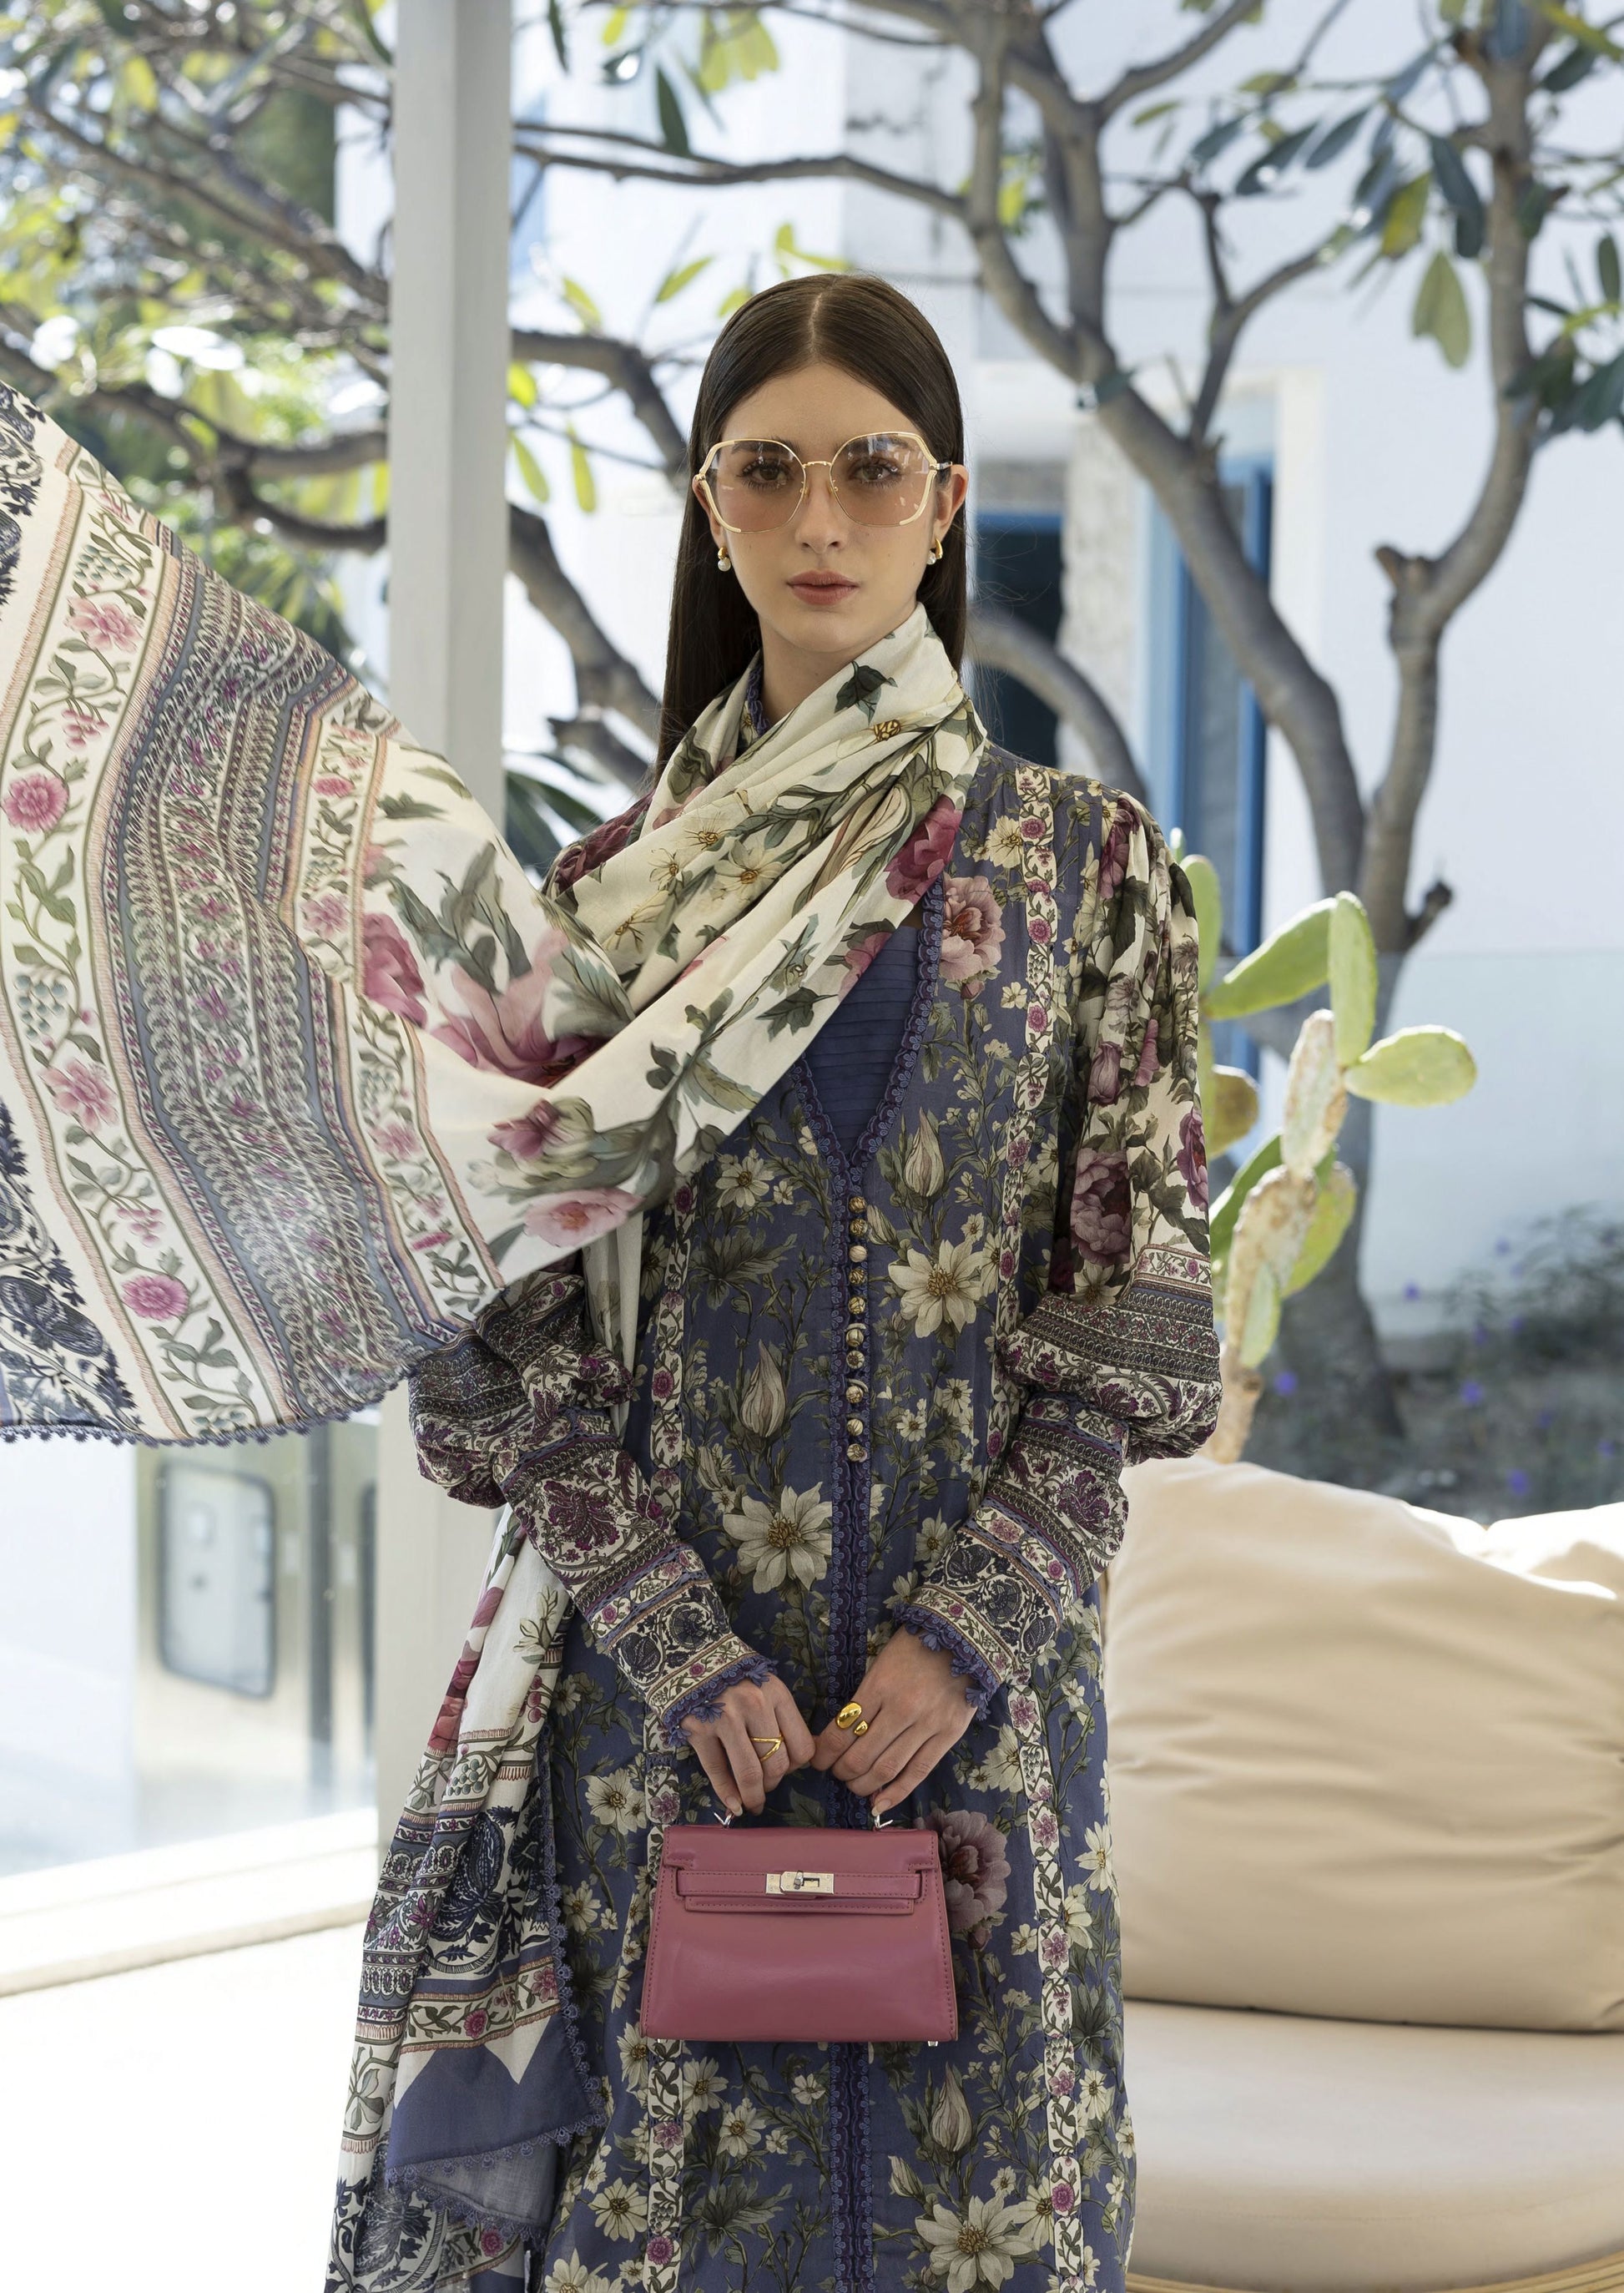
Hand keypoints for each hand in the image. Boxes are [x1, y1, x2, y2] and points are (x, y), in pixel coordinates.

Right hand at [682, 1672, 814, 1816]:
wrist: (688, 1657)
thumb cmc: (732, 1675)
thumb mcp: (764, 1685)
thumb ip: (777, 1717)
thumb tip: (790, 1764)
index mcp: (776, 1693)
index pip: (802, 1746)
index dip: (796, 1766)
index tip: (787, 1770)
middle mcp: (754, 1705)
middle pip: (777, 1763)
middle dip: (773, 1783)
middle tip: (766, 1786)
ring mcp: (724, 1718)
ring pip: (750, 1772)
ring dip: (753, 1795)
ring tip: (752, 1801)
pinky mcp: (698, 1729)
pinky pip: (717, 1771)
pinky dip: (727, 1794)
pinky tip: (733, 1805)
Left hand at [811, 1630, 975, 1816]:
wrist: (965, 1638)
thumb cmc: (916, 1647)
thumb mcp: (882, 1662)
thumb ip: (865, 1697)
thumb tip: (842, 1731)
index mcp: (879, 1685)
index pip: (842, 1729)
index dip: (824, 1752)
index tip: (816, 1759)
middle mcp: (901, 1708)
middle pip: (861, 1755)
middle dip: (840, 1771)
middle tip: (834, 1773)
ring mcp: (927, 1724)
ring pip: (887, 1768)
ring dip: (863, 1785)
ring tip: (853, 1786)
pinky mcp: (948, 1735)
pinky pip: (918, 1772)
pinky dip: (896, 1793)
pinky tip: (878, 1805)